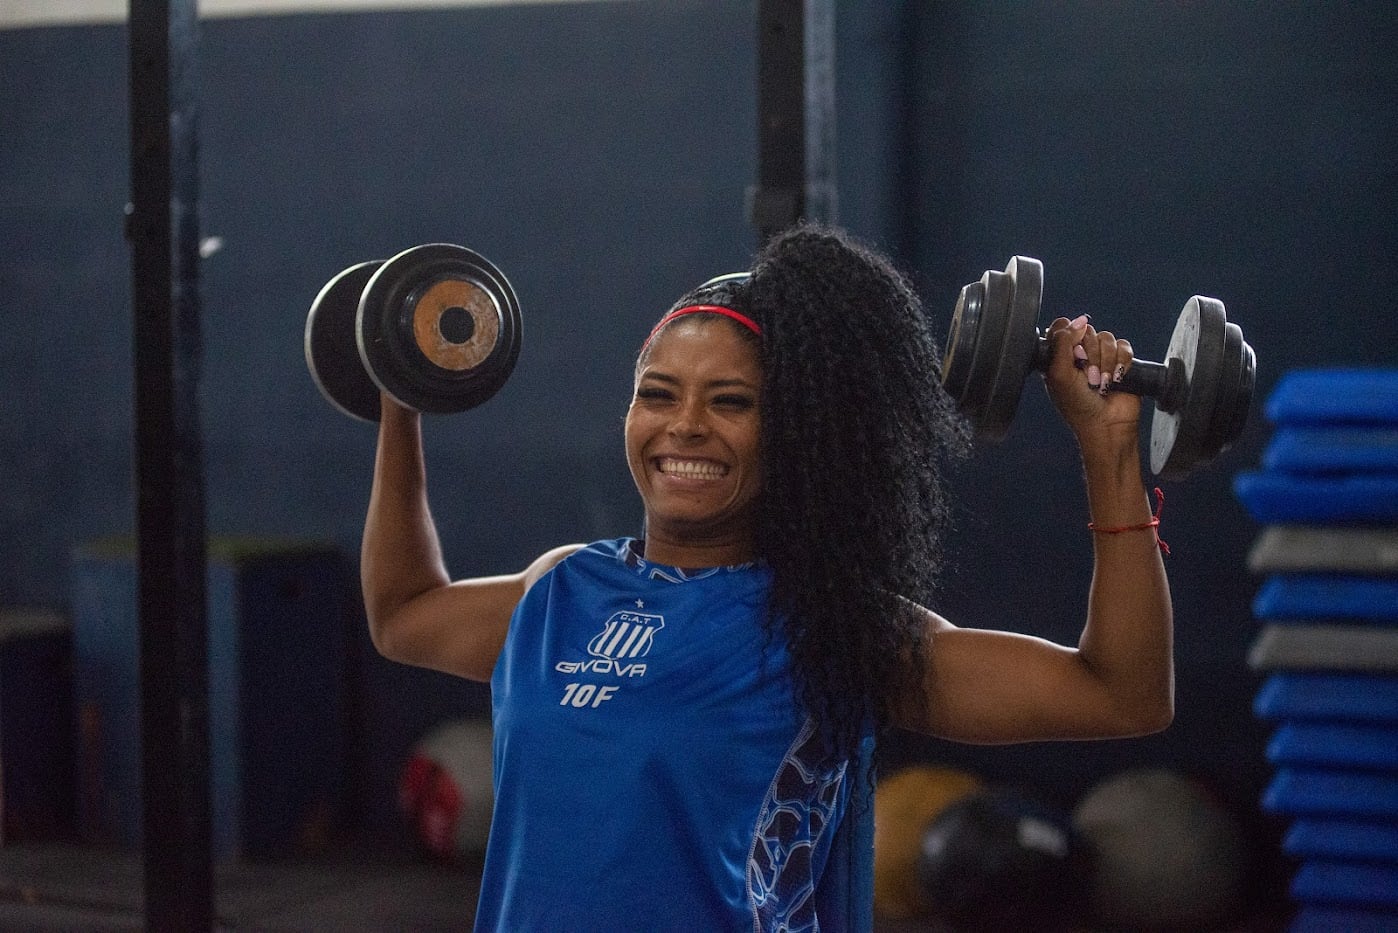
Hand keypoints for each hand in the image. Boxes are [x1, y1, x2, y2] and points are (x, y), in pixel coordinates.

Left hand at [1043, 315, 1140, 446]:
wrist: (1107, 424)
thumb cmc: (1078, 406)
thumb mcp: (1059, 374)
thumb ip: (1062, 343)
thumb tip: (1077, 322)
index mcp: (1059, 356)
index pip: (1061, 326)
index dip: (1069, 335)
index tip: (1074, 353)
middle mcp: (1079, 354)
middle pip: (1087, 330)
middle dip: (1090, 355)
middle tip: (1088, 376)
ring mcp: (1101, 356)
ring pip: (1107, 338)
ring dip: (1105, 362)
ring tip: (1101, 382)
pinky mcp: (1121, 361)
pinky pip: (1124, 346)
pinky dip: (1121, 363)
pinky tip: (1116, 378)